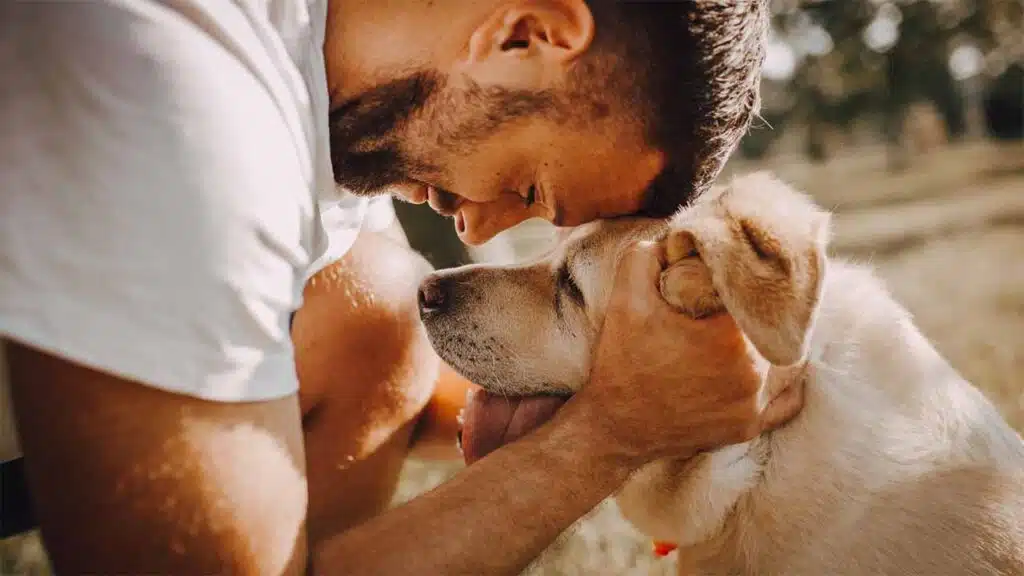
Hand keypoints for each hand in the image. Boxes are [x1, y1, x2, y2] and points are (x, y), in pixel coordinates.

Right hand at [568, 240, 804, 468]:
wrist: (613, 427)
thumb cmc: (621, 363)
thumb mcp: (626, 298)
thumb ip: (647, 255)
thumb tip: (675, 238)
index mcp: (730, 338)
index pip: (757, 294)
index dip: (745, 280)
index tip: (731, 276)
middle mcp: (752, 373)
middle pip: (773, 326)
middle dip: (757, 311)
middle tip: (737, 302)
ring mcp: (754, 405)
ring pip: (785, 360)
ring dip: (771, 342)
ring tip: (752, 329)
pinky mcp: (749, 427)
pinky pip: (786, 401)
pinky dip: (783, 384)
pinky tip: (771, 366)